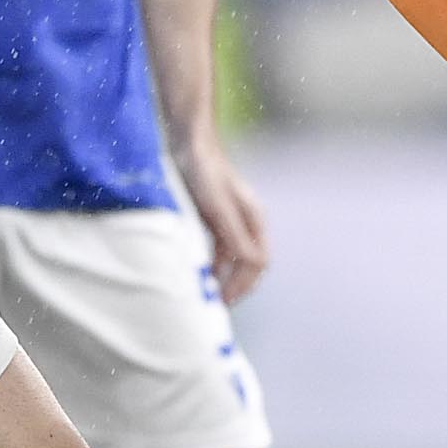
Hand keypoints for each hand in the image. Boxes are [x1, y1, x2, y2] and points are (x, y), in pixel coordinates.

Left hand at [175, 136, 272, 300]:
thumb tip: (252, 267)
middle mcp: (247, 222)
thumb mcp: (219, 208)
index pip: (257, 262)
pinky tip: (199, 271)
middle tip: (218, 305)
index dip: (243, 284)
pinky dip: (213, 264)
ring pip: (234, 258)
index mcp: (254, 220)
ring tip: (209, 294)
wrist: (188, 141)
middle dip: (237, 285)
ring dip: (224, 277)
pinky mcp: (214, 216)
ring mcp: (231, 219)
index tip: (223, 301)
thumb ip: (235, 237)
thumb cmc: (204, 173)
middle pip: (249, 263)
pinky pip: (219, 248)